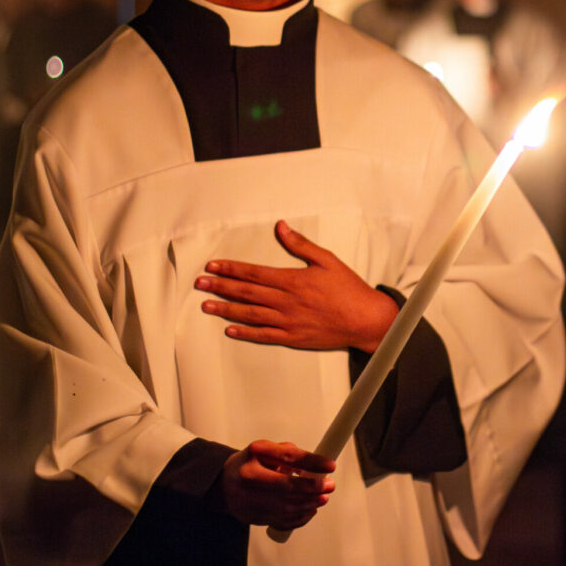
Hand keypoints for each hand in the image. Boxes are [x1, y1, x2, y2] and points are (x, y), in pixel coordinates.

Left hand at [197, 220, 398, 351]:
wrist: (365, 319)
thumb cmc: (348, 289)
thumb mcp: (327, 260)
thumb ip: (301, 244)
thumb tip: (281, 227)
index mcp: (292, 280)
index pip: (254, 273)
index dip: (231, 269)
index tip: (212, 266)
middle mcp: (286, 302)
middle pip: (246, 293)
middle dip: (220, 287)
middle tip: (199, 284)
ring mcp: (287, 322)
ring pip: (250, 314)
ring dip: (226, 309)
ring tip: (206, 305)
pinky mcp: (293, 338)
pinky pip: (263, 336)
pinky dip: (245, 332)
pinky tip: (230, 329)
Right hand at [217, 440, 335, 530]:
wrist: (223, 484)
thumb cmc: (249, 463)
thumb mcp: (265, 449)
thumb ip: (288, 453)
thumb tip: (313, 465)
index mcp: (254, 454)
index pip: (288, 457)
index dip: (312, 463)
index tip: (330, 466)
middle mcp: (249, 477)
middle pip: (287, 486)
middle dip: (313, 487)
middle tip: (329, 486)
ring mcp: (249, 500)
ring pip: (285, 507)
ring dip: (309, 504)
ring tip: (323, 498)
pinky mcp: (253, 518)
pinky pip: (281, 521)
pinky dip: (300, 518)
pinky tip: (310, 510)